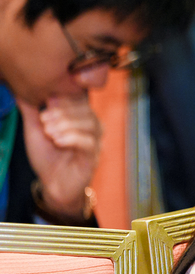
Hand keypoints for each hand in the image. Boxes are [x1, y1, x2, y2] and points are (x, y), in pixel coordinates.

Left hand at [17, 94, 101, 218]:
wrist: (53, 183)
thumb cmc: (47, 156)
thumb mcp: (35, 130)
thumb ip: (31, 111)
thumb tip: (21, 91)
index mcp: (79, 116)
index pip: (79, 98)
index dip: (65, 97)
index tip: (47, 101)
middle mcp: (91, 125)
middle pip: (86, 109)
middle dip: (63, 112)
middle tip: (44, 120)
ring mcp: (94, 140)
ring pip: (89, 124)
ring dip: (67, 125)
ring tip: (49, 132)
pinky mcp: (94, 156)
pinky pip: (89, 142)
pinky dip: (72, 138)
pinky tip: (57, 140)